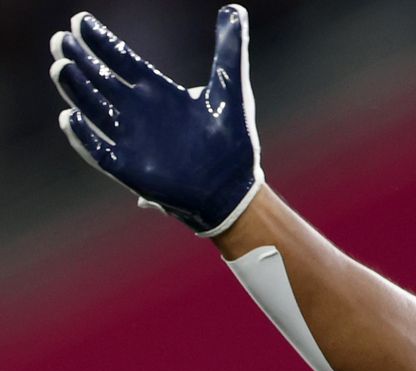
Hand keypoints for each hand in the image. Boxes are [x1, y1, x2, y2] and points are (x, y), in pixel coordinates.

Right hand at [50, 6, 262, 235]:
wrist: (234, 189)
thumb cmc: (232, 141)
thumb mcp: (232, 89)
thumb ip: (231, 50)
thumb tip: (235, 9)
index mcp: (158, 92)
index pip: (122, 61)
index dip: (101, 42)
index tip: (80, 21)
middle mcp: (138, 112)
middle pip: (101, 81)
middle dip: (80, 61)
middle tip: (60, 40)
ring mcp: (131, 139)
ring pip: (94, 110)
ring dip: (76, 90)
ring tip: (60, 68)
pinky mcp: (129, 168)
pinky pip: (98, 151)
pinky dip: (83, 136)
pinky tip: (70, 117)